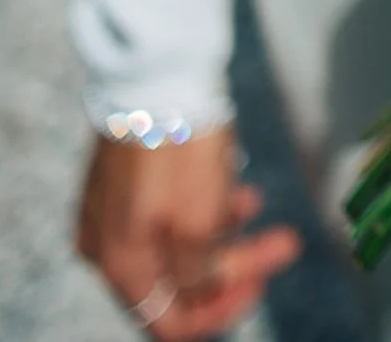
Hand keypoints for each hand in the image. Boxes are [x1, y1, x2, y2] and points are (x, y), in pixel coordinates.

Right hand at [75, 128, 300, 338]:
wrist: (156, 74)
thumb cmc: (178, 149)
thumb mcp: (197, 221)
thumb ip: (197, 273)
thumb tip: (199, 295)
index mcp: (121, 264)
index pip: (168, 323)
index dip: (220, 311)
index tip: (262, 281)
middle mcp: (106, 246)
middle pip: (178, 283)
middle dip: (235, 266)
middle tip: (284, 242)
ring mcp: (113, 213)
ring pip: (178, 245)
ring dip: (224, 235)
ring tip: (256, 204)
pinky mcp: (125, 183)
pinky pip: (168, 214)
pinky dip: (204, 210)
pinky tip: (238, 189)